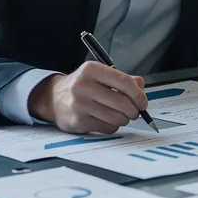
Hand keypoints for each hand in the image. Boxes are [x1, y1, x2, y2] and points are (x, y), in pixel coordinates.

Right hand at [27, 62, 147, 134]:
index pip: (124, 82)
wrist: (54, 98)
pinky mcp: (78, 120)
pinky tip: (107, 120)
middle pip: (122, 102)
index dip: (138, 95)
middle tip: (134, 112)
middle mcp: (84, 85)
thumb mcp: (101, 75)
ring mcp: (79, 104)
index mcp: (92, 69)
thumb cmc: (83, 86)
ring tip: (119, 115)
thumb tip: (141, 90)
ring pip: (116, 117)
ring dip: (123, 119)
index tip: (143, 103)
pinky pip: (107, 128)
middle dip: (133, 110)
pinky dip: (112, 126)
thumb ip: (124, 80)